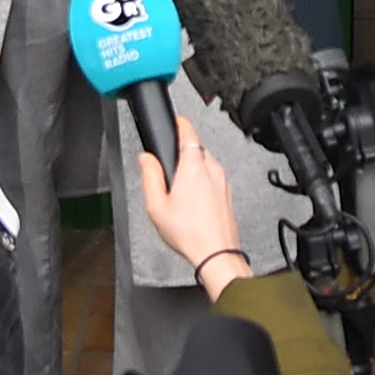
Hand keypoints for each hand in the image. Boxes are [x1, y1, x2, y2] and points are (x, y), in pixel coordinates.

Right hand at [138, 117, 248, 295]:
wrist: (216, 253)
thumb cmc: (189, 232)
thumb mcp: (156, 205)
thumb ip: (150, 175)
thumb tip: (146, 158)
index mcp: (193, 165)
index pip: (188, 131)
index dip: (180, 122)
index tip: (176, 120)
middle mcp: (212, 168)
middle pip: (196, 149)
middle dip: (182, 154)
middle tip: (169, 171)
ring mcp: (223, 181)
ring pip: (206, 165)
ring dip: (193, 170)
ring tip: (180, 194)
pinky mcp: (228, 194)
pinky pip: (213, 180)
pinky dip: (203, 184)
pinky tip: (194, 204)